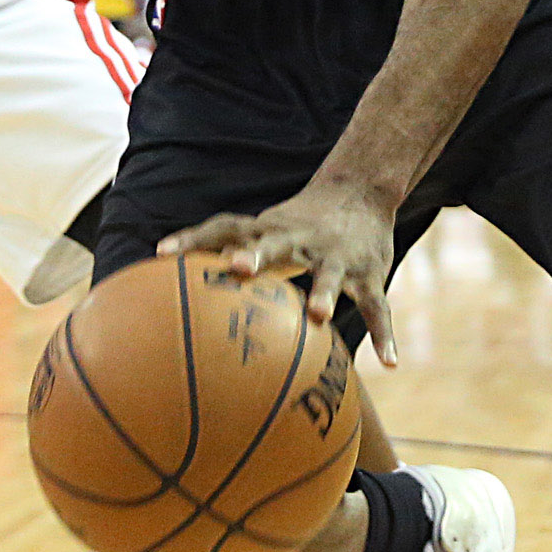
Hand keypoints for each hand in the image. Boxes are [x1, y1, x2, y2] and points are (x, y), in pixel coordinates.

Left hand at [161, 180, 403, 367]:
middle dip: (256, 252)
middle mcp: (299, 238)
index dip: (193, 239)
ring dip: (325, 292)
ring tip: (320, 317)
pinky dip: (383, 333)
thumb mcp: (264, 232)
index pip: (224, 227)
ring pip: (330, 274)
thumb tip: (170, 294)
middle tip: (237, 266)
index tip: (161, 254)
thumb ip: (226, 256)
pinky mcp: (369, 274)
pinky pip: (377, 307)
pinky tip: (390, 361)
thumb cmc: (298, 224)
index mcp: (268, 230)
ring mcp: (336, 257)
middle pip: (275, 241)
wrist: (361, 190)